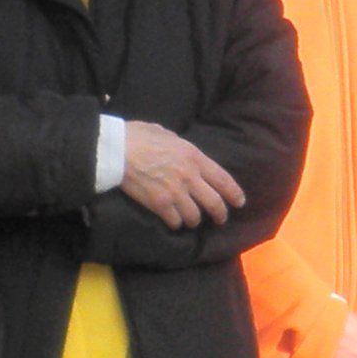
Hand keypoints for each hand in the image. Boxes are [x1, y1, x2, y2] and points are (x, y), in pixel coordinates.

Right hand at [120, 122, 243, 230]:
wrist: (117, 150)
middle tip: (220, 219)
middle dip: (220, 214)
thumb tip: (181, 151)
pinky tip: (173, 221)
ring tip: (190, 220)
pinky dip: (175, 223)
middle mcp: (189, 177)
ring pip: (194, 216)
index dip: (234, 193)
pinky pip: (175, 221)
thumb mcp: (167, 134)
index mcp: (193, 156)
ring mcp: (175, 192)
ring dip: (194, 220)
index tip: (240, 202)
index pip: (222, 178)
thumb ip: (180, 146)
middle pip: (214, 203)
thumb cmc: (138, 136)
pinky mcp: (159, 205)